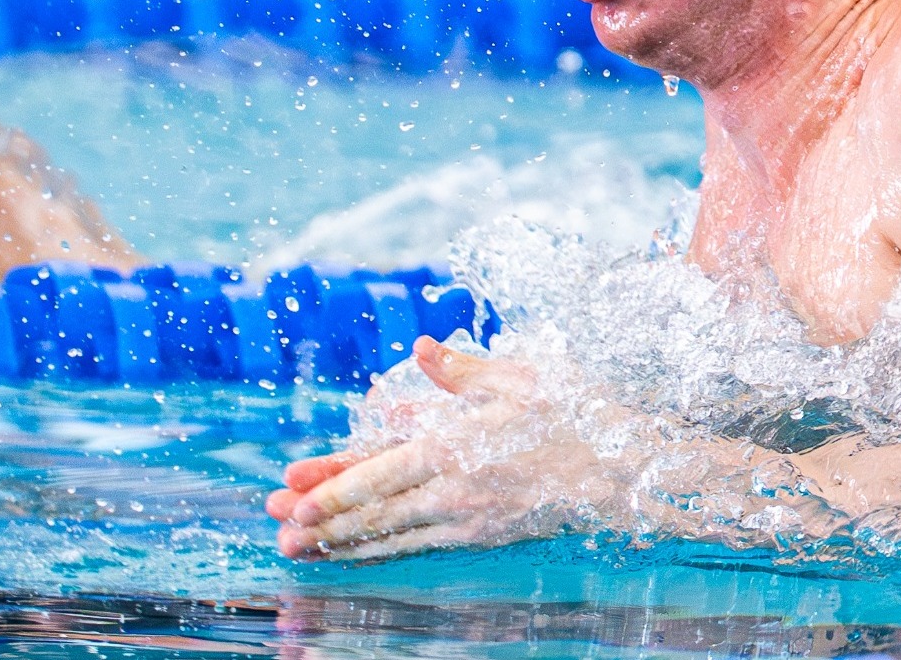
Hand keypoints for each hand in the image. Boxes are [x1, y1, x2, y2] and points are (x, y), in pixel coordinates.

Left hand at [267, 336, 566, 560]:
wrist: (622, 469)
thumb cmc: (574, 414)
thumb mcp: (519, 377)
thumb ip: (461, 371)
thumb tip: (422, 348)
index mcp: (455, 445)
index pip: (379, 473)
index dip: (333, 488)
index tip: (293, 496)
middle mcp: (454, 489)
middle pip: (374, 511)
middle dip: (322, 523)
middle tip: (278, 531)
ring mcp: (468, 518)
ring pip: (391, 536)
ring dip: (342, 543)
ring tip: (301, 549)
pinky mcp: (483, 535)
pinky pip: (420, 545)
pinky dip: (382, 549)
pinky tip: (358, 552)